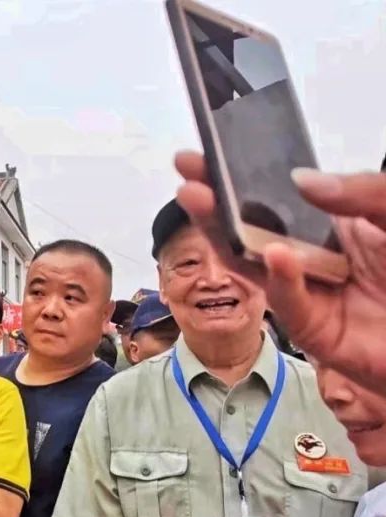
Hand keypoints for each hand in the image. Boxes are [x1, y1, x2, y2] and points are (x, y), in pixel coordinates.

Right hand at [175, 152, 385, 388]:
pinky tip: (274, 255)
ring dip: (226, 237)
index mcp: (331, 225)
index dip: (240, 179)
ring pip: (256, 268)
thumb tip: (301, 179)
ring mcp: (309, 295)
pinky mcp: (313, 331)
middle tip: (187, 179)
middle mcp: (312, 258)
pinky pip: (291, 304)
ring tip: (202, 204)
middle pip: (253, 233)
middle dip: (216, 205)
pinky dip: (282, 279)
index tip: (206, 157)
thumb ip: (359, 192)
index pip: (276, 199)